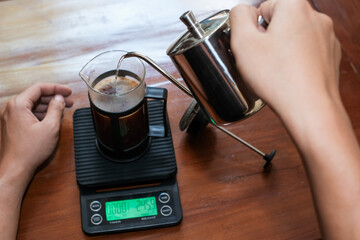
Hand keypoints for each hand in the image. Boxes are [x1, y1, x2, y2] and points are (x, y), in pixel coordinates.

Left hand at [0, 83, 72, 187]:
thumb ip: (56, 108)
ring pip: (32, 105)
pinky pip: (28, 114)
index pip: (39, 88)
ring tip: (63, 109)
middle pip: (35, 96)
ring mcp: (10, 117)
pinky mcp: (12, 126)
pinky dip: (41, 114)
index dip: (56, 88)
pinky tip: (52, 118)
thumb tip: (59, 99)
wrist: (15, 168)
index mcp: (18, 105)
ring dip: (48, 106)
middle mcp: (11, 109)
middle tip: (68, 101)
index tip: (68, 91)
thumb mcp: (50, 127)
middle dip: (53, 97)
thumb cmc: (29, 151)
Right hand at [229, 0, 340, 118]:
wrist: (309, 108)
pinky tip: (288, 76)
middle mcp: (315, 18)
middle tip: (261, 60)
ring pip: (293, 38)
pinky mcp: (330, 56)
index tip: (253, 46)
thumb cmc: (280, 79)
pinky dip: (295, 61)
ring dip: (281, 51)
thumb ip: (238, 17)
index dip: (253, 28)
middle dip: (267, 39)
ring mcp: (326, 37)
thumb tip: (242, 12)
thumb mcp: (243, 43)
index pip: (263, 6)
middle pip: (280, 22)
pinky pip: (305, 53)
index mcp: (294, 7)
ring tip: (275, 70)